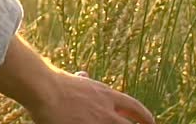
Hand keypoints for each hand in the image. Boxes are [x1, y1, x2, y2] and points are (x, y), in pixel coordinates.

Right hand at [26, 70, 154, 123]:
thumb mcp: (76, 80)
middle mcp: (107, 111)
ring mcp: (97, 123)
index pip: (134, 107)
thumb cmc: (55, 82)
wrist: (44, 88)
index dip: (144, 116)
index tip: (151, 121)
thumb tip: (83, 75)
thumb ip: (83, 81)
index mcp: (106, 95)